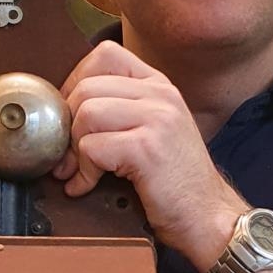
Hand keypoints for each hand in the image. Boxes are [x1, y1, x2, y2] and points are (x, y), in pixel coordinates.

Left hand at [53, 40, 243, 268]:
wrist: (209, 218)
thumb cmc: (176, 183)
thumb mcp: (154, 132)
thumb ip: (120, 111)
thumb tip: (64, 110)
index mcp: (160, 85)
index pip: (104, 55)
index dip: (75, 83)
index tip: (70, 116)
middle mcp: (161, 95)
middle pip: (87, 86)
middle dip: (67, 124)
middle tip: (68, 154)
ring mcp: (157, 119)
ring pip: (86, 114)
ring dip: (73, 148)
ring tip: (79, 171)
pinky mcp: (147, 148)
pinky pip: (92, 147)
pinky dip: (82, 172)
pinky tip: (86, 186)